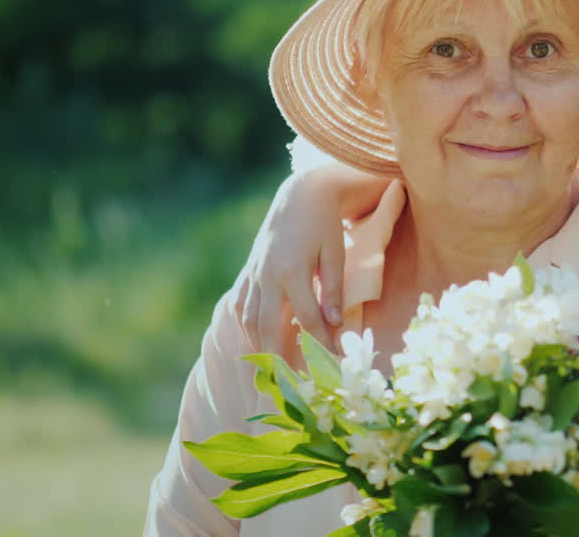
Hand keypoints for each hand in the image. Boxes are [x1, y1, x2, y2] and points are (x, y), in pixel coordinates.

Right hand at [238, 168, 348, 365]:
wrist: (300, 194)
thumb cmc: (324, 224)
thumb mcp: (335, 253)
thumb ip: (333, 289)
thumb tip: (333, 324)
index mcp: (292, 271)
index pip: (307, 319)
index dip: (318, 344)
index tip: (329, 365)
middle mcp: (267, 276)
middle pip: (268, 327)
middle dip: (277, 358)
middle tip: (285, 384)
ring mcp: (254, 274)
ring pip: (249, 319)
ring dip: (257, 346)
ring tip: (266, 371)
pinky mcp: (249, 270)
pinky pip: (242, 305)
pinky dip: (247, 326)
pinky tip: (254, 341)